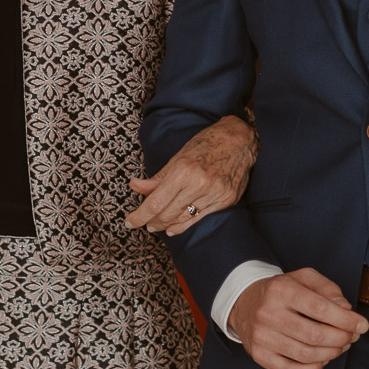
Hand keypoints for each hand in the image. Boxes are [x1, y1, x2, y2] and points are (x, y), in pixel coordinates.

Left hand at [126, 115, 256, 233]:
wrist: (239, 141)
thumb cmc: (206, 144)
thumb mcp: (178, 157)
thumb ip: (157, 177)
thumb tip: (135, 186)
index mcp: (183, 170)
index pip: (155, 202)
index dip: (139, 215)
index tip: (129, 222)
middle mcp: (199, 184)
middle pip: (167, 213)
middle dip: (151, 221)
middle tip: (142, 223)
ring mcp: (214, 194)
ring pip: (182, 218)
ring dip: (165, 225)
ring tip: (156, 225)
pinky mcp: (226, 200)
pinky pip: (199, 218)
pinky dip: (183, 225)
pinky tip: (173, 228)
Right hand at [227, 267, 366, 368]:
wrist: (244, 303)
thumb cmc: (281, 291)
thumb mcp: (304, 278)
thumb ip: (328, 289)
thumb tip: (346, 310)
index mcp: (280, 290)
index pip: (319, 308)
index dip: (346, 320)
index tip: (362, 325)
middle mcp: (268, 313)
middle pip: (315, 335)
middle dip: (341, 338)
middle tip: (351, 337)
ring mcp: (262, 337)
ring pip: (306, 355)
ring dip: (331, 353)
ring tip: (339, 346)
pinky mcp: (260, 355)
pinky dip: (313, 368)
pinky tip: (321, 359)